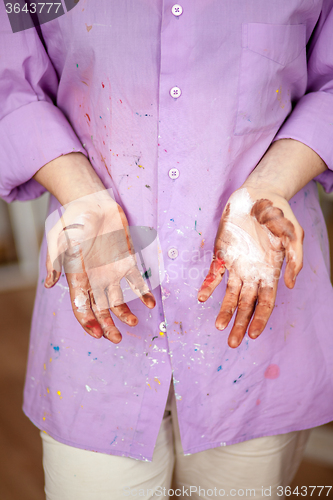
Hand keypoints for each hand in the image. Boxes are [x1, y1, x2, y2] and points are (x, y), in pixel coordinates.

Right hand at [44, 191, 155, 342]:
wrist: (92, 202)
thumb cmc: (73, 219)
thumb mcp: (60, 238)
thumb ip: (55, 261)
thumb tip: (50, 284)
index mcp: (78, 277)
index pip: (81, 306)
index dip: (87, 322)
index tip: (97, 334)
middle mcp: (95, 278)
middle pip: (100, 309)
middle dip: (108, 326)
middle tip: (117, 339)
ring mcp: (111, 271)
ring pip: (118, 300)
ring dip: (125, 313)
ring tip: (134, 323)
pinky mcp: (126, 261)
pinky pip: (136, 280)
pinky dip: (143, 292)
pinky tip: (151, 302)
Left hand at [197, 187, 303, 347]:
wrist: (258, 194)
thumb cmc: (279, 213)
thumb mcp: (294, 235)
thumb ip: (295, 260)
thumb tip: (290, 285)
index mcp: (271, 272)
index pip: (266, 302)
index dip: (259, 319)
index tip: (252, 334)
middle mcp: (253, 273)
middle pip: (246, 305)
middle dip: (240, 324)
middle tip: (232, 343)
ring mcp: (237, 265)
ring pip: (229, 295)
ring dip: (224, 311)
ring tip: (219, 328)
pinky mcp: (222, 254)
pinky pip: (214, 273)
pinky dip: (208, 285)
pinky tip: (202, 297)